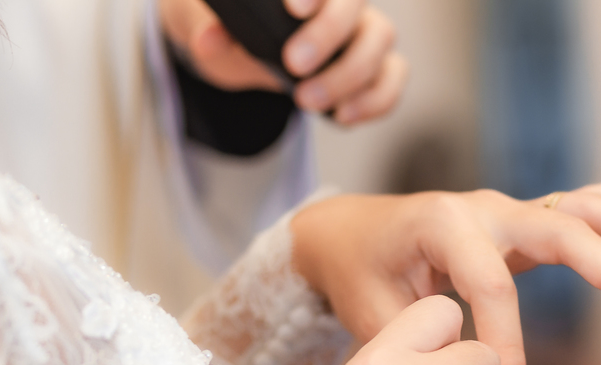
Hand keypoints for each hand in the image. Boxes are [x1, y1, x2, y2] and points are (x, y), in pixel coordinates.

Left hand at [159, 0, 407, 123]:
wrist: (242, 51)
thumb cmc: (232, 30)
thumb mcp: (208, 28)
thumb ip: (208, 31)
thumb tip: (209, 41)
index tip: (295, 8)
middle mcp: (340, 2)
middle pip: (355, 8)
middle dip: (328, 38)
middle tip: (293, 66)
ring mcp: (362, 33)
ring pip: (380, 43)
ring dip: (348, 77)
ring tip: (308, 102)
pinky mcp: (375, 69)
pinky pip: (393, 80)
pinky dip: (375, 101)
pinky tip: (342, 117)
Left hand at [290, 177, 600, 364]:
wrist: (345, 230)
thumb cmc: (353, 274)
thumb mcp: (367, 315)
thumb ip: (410, 347)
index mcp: (444, 224)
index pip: (491, 286)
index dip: (505, 343)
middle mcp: (483, 206)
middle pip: (559, 230)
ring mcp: (507, 207)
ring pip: (582, 210)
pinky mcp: (522, 218)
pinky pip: (582, 204)